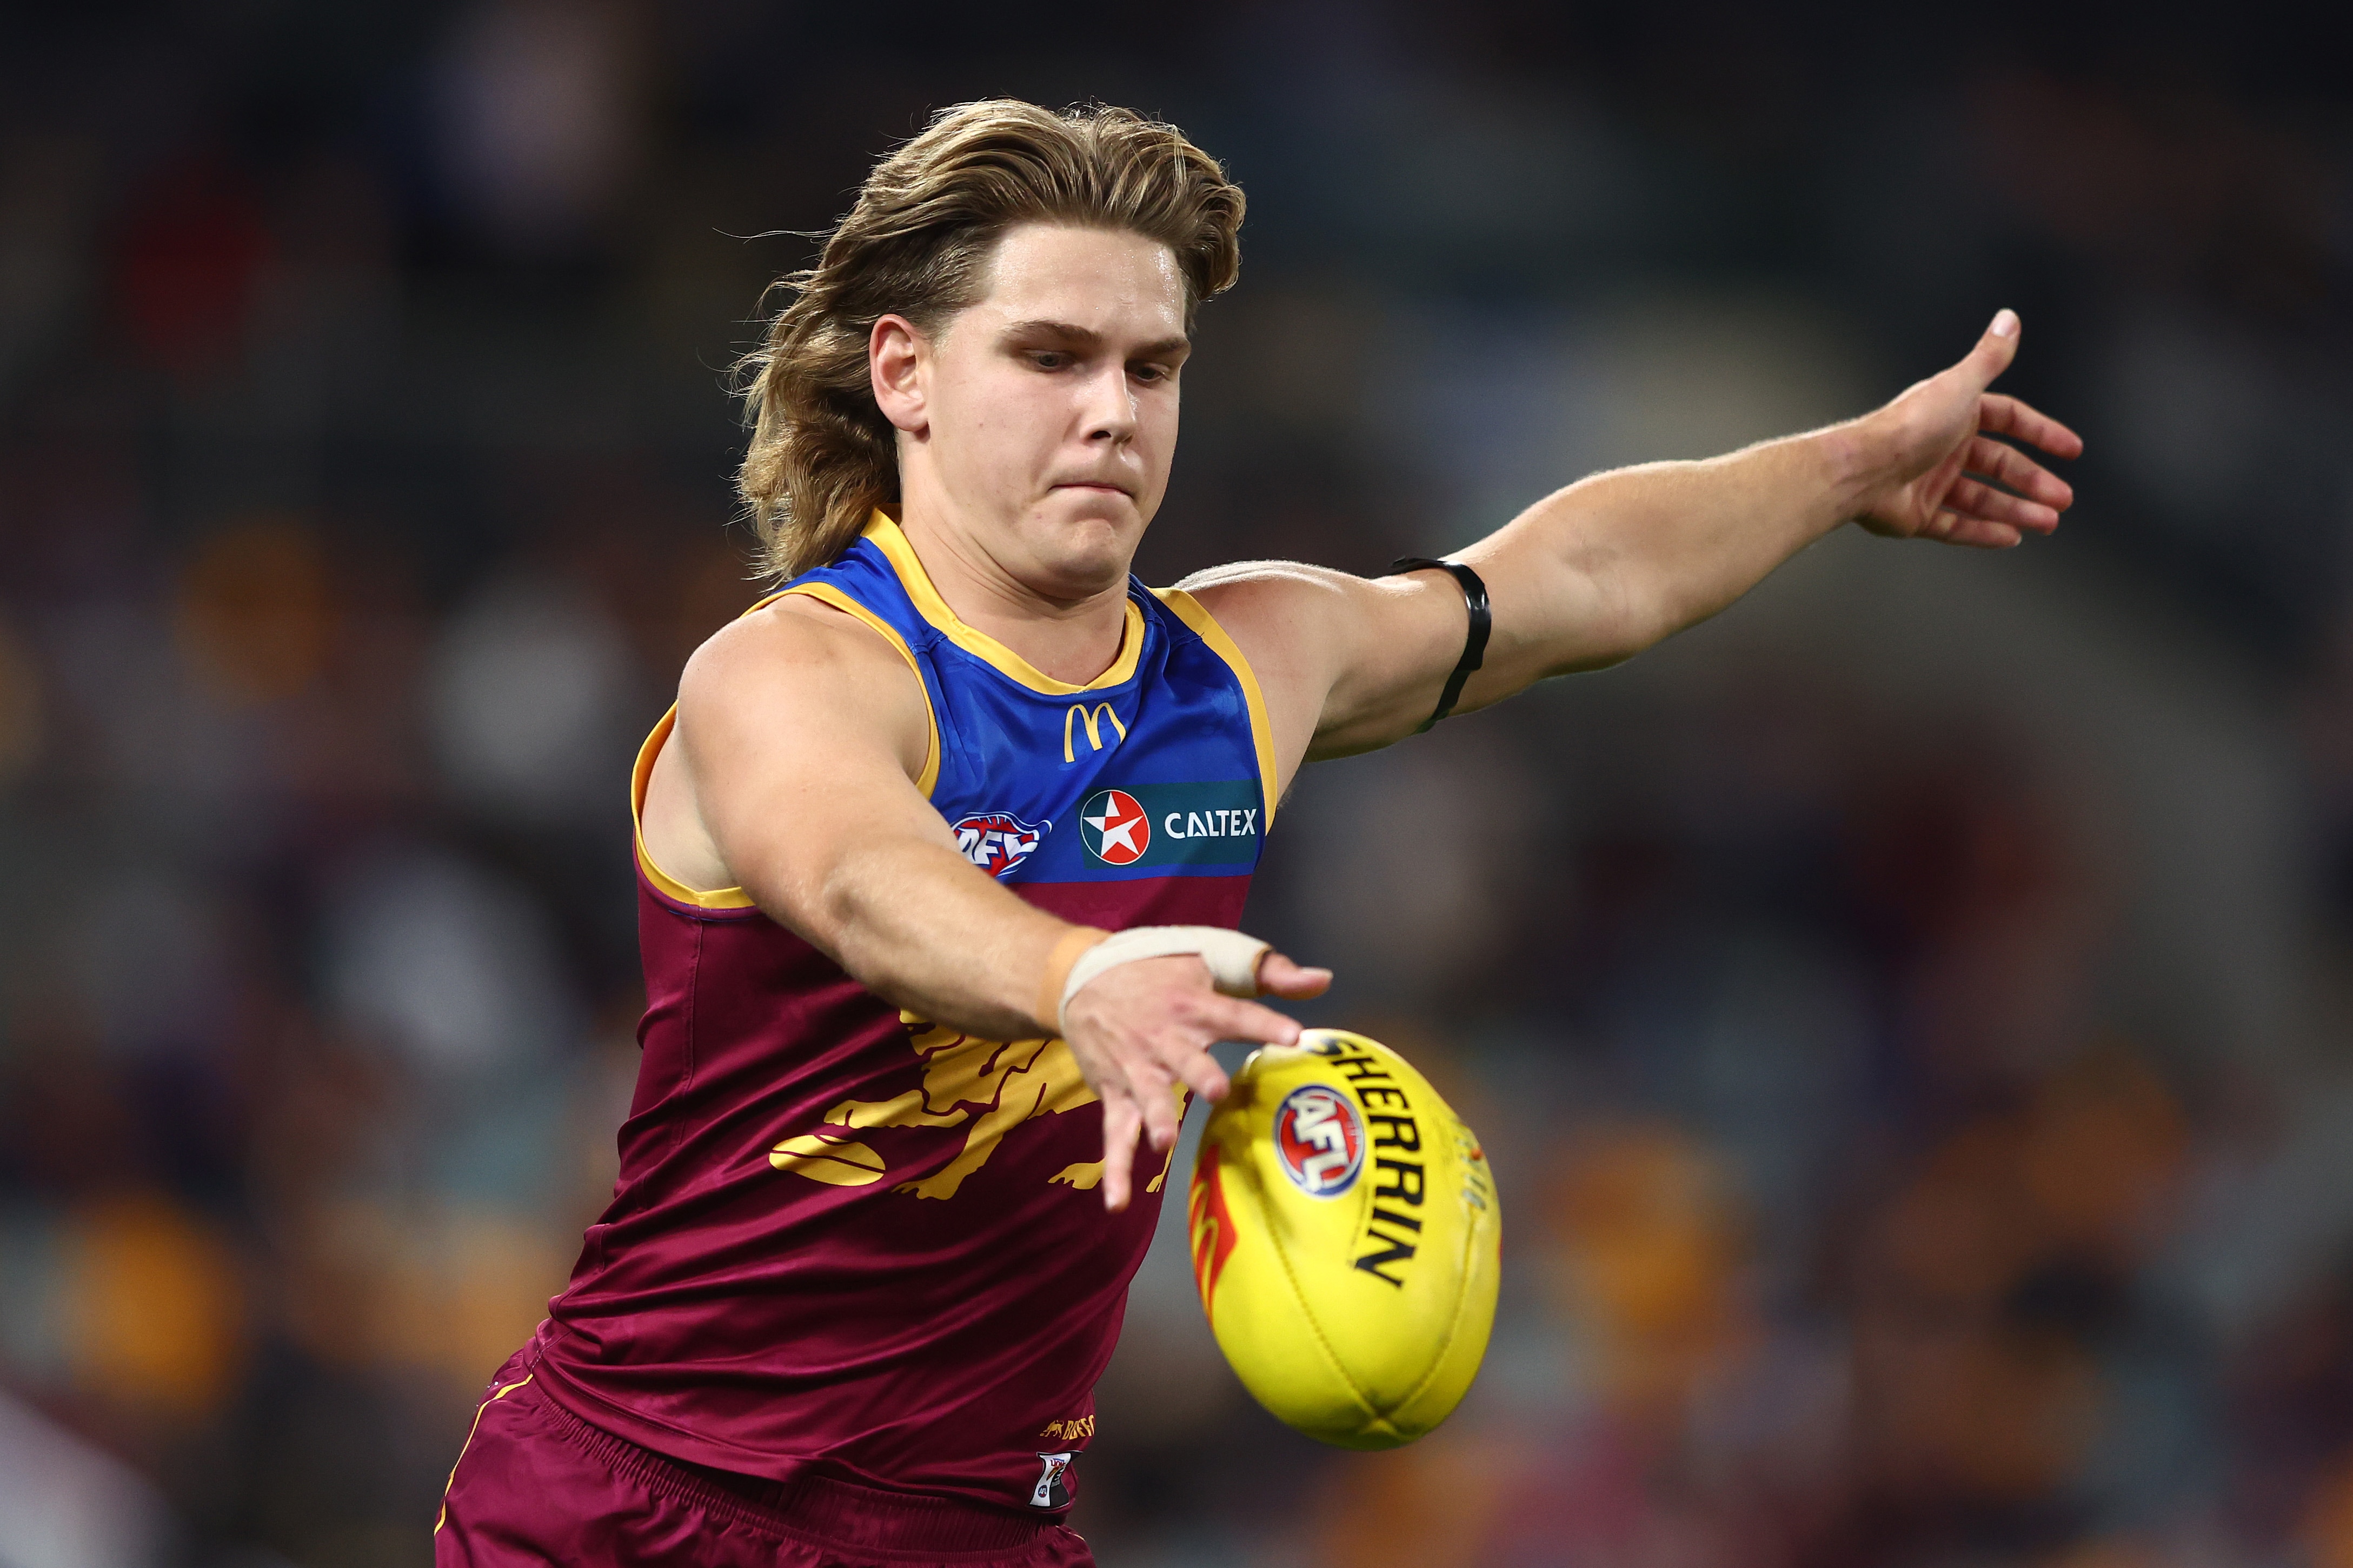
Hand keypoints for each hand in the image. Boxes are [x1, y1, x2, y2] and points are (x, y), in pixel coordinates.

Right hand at [1061, 950, 1332, 1211]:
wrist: (1083, 979)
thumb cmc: (1160, 971)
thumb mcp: (1213, 957)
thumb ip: (1270, 972)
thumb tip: (1323, 980)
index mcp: (1195, 1004)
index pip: (1234, 1014)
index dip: (1263, 1023)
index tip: (1293, 1035)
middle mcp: (1165, 1037)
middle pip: (1185, 1057)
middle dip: (1199, 1074)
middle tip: (1216, 1090)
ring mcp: (1138, 1069)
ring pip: (1147, 1096)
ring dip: (1155, 1117)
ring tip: (1163, 1141)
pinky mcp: (1116, 1093)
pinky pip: (1115, 1134)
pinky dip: (1116, 1169)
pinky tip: (1118, 1202)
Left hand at [1851, 310, 2084, 548]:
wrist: (1862, 469)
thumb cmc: (1908, 426)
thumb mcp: (1960, 386)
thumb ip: (1989, 357)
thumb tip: (2009, 319)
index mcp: (1956, 414)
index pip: (2009, 420)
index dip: (2041, 433)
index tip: (2071, 450)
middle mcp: (1943, 447)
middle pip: (2000, 466)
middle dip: (2034, 481)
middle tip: (2062, 498)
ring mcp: (1929, 483)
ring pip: (1983, 499)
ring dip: (2017, 510)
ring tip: (2047, 522)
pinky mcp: (1916, 515)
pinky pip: (1956, 527)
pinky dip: (1983, 533)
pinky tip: (2010, 537)